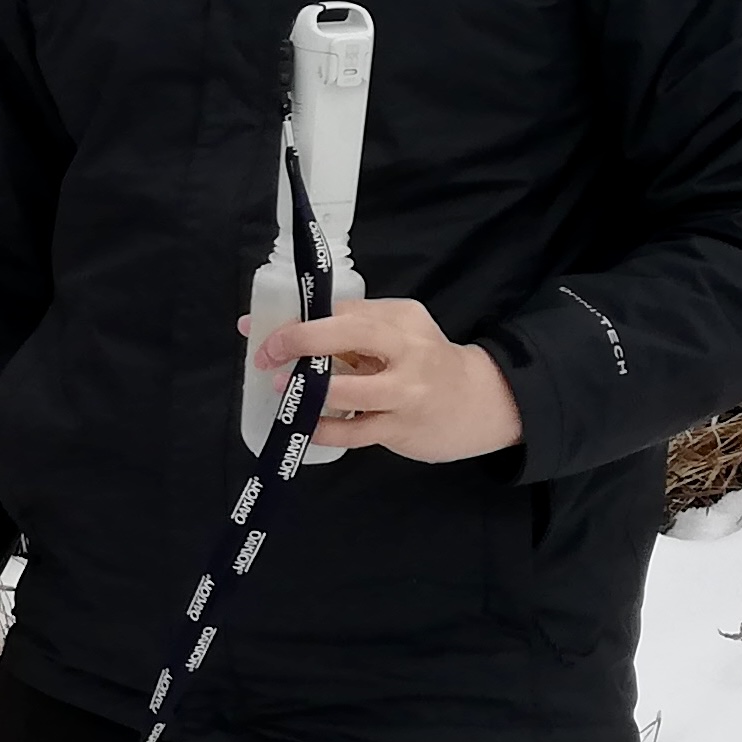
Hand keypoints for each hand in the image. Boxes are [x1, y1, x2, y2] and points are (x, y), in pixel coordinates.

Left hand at [242, 296, 524, 462]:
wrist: (482, 402)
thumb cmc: (425, 363)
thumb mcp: (398, 333)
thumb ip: (347, 330)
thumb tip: (271, 331)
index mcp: (401, 317)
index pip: (344, 310)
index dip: (298, 319)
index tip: (260, 331)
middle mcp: (408, 349)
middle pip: (353, 334)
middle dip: (302, 341)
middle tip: (267, 356)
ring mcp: (408, 391)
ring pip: (352, 390)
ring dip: (310, 391)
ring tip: (283, 390)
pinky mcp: (403, 427)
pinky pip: (355, 431)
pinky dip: (324, 429)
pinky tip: (305, 425)